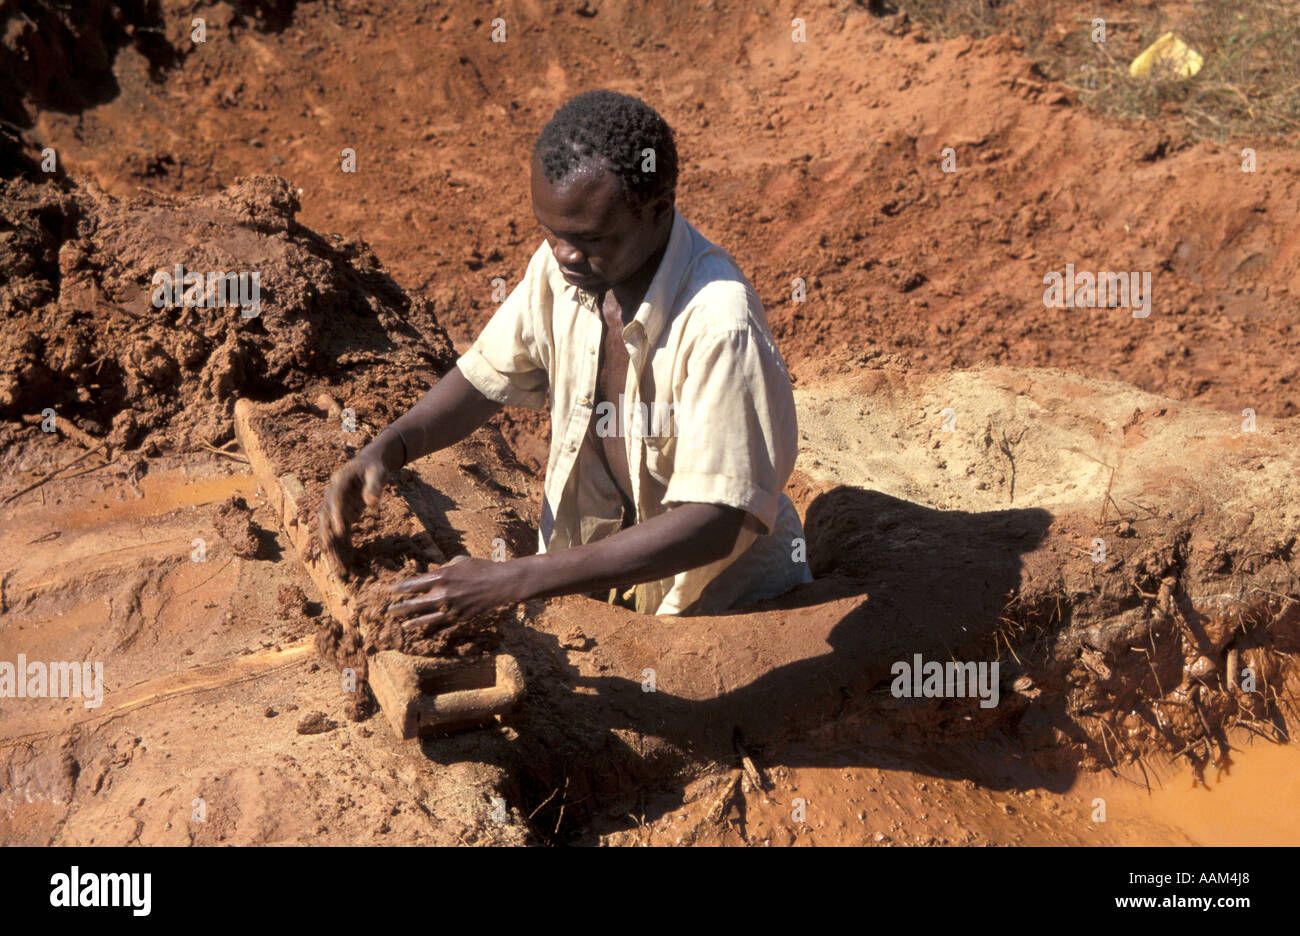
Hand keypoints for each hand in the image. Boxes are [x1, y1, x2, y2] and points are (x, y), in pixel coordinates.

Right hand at [317, 450, 387, 579]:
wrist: (369, 464)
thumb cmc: (375, 468)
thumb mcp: (378, 473)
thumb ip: (374, 486)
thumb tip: (372, 502)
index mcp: (339, 482)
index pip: (334, 500)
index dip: (336, 515)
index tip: (339, 530)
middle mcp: (331, 496)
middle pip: (325, 518)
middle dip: (328, 537)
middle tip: (331, 554)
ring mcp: (334, 507)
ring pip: (328, 530)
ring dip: (332, 548)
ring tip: (338, 568)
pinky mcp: (342, 515)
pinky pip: (338, 533)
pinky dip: (340, 547)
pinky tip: (343, 563)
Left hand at [387, 556, 527, 631]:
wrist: (501, 584)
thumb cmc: (481, 568)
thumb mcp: (459, 562)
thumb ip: (443, 570)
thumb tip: (433, 576)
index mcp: (441, 577)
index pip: (412, 584)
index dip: (399, 588)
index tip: (389, 591)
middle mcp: (442, 594)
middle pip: (414, 604)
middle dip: (399, 608)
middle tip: (388, 611)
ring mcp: (451, 609)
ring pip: (426, 619)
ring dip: (412, 623)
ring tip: (403, 626)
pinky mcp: (460, 619)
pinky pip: (443, 627)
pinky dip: (433, 630)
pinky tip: (427, 632)